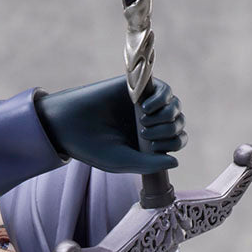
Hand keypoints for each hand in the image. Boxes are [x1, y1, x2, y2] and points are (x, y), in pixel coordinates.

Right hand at [36, 76, 186, 174]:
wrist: (72, 124)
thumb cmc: (95, 148)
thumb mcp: (124, 161)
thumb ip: (150, 164)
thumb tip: (176, 162)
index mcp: (149, 143)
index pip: (176, 141)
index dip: (173, 143)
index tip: (152, 146)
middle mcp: (151, 123)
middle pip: (178, 123)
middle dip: (168, 130)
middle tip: (144, 134)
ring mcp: (147, 105)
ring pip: (175, 107)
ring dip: (166, 116)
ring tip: (143, 121)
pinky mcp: (140, 88)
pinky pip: (165, 90)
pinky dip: (160, 100)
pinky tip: (144, 109)